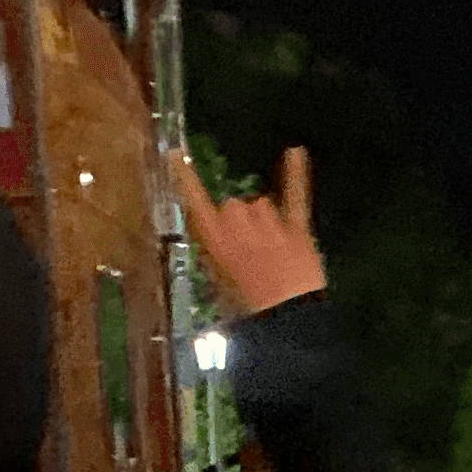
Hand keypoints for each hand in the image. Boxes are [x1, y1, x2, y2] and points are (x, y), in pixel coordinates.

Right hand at [175, 147, 322, 316]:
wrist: (288, 320)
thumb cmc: (248, 308)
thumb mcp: (219, 287)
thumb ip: (214, 257)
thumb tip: (217, 242)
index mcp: (215, 239)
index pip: (194, 201)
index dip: (184, 177)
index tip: (175, 154)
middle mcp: (238, 223)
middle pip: (232, 204)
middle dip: (240, 224)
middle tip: (249, 253)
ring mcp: (268, 223)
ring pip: (261, 204)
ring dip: (265, 221)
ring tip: (273, 250)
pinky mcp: (296, 226)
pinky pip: (296, 193)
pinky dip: (296, 172)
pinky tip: (296, 151)